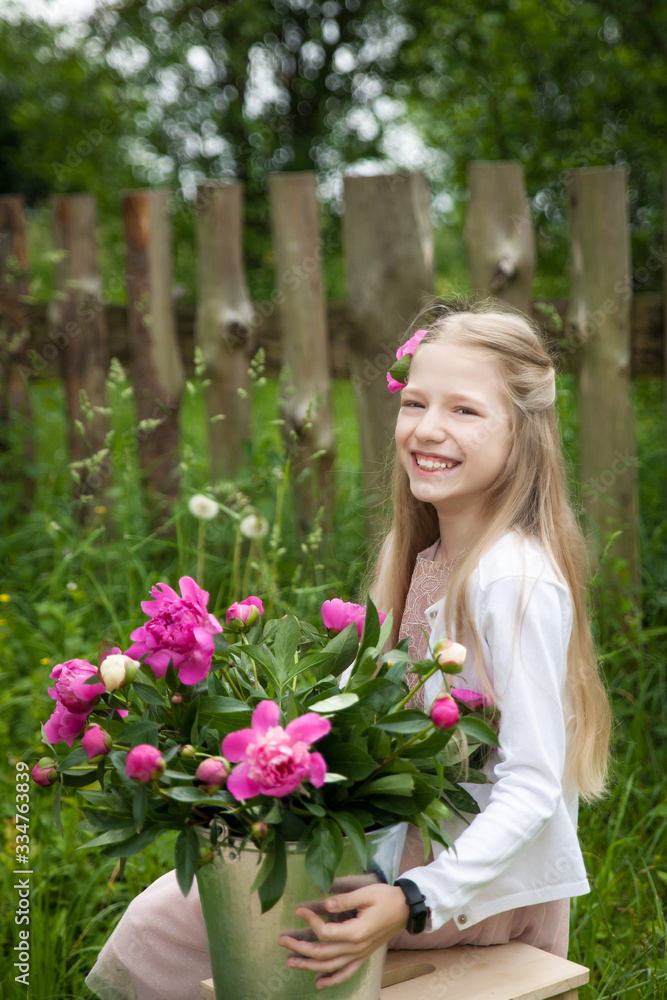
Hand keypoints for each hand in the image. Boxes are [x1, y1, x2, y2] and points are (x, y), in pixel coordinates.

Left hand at [277, 883, 408, 988]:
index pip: (325, 932)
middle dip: (300, 948)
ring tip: (290, 961)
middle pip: (323, 953)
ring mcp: (360, 954)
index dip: (310, 922)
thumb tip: (324, 905)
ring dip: (309, 965)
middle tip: (282, 941)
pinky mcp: (363, 956)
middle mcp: (356, 948)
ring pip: (330, 966)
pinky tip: (318, 984)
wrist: (405, 909)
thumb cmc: (386, 898)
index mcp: (356, 932)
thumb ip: (344, 900)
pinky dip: (332, 980)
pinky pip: (346, 973)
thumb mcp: (366, 894)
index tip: (299, 910)